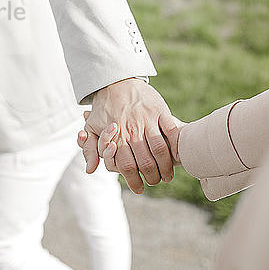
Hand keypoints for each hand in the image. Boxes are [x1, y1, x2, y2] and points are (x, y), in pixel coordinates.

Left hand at [81, 78, 179, 193]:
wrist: (117, 80)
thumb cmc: (104, 108)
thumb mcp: (91, 128)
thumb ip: (91, 150)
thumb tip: (91, 170)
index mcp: (116, 136)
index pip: (126, 166)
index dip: (134, 181)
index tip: (140, 189)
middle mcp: (131, 129)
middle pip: (145, 162)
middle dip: (152, 177)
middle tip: (156, 182)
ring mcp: (147, 120)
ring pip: (159, 149)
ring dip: (166, 166)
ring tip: (168, 175)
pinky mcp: (160, 110)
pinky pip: (170, 131)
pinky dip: (176, 145)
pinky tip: (177, 156)